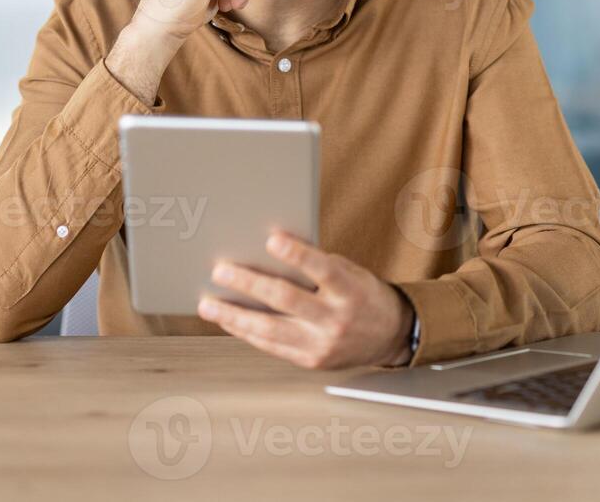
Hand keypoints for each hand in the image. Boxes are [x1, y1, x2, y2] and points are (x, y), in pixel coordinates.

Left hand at [197, 231, 414, 369]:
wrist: (391, 336)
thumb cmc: (363, 295)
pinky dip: (246, 331)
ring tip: (208, 302)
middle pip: (286, 299)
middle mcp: (336, 320)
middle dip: (249, 283)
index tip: (271, 239)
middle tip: (220, 270)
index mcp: (351, 290)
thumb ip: (317, 266)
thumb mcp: (351, 273)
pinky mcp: (310, 361)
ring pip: (270, 329)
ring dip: (234, 314)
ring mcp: (322, 344)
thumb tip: (272, 248)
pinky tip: (228, 319)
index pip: (322, 269)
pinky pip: (271, 346)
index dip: (297, 254)